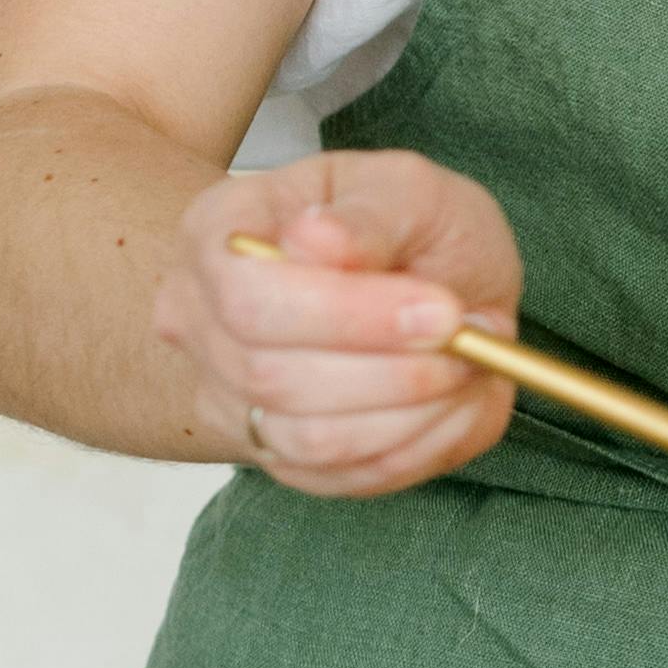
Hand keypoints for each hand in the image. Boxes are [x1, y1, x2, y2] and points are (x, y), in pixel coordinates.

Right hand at [151, 149, 523, 499]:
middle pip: (271, 378)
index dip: (349, 316)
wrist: (407, 278)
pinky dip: (419, 446)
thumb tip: (316, 239)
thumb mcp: (407, 189)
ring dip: (413, 414)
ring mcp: (228, 396)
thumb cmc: (401, 224)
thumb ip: (370, 216)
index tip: (442, 312)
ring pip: (310, 441)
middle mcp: (198, 322)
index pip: (248, 298)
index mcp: (215, 235)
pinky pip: (346, 478)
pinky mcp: (277, 457)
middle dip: (393, 371)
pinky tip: (456, 401)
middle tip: (470, 340)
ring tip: (469, 366)